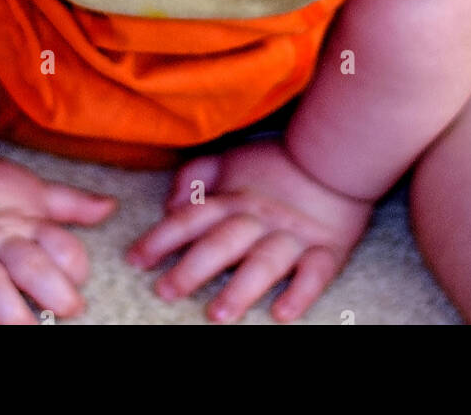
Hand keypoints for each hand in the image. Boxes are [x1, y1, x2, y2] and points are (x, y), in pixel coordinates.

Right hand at [0, 156, 117, 323]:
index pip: (59, 244)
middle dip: (51, 288)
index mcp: (26, 223)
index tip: (80, 283)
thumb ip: (74, 205)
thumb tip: (111, 205)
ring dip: (5, 305)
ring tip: (23, 327)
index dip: (74, 263)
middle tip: (70, 309)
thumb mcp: (36, 193)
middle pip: (28, 264)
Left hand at [125, 139, 373, 322]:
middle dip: (193, 268)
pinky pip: (315, 274)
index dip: (161, 238)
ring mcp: (293, 236)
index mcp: (234, 198)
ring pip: (264, 262)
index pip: (191, 219)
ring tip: (218, 314)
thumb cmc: (275, 164)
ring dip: (241, 288)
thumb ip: (197, 176)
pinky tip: (283, 314)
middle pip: (222, 243)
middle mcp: (259, 218)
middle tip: (166, 291)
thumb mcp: (230, 159)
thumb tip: (170, 205)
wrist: (335, 155)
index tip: (134, 261)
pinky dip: (301, 294)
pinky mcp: (327, 250)